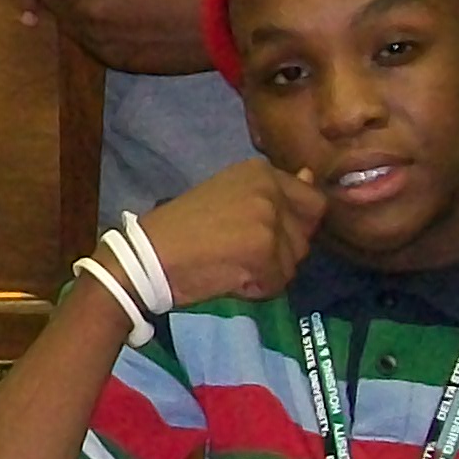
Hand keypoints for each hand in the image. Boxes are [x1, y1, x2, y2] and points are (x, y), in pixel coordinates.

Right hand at [138, 158, 326, 305]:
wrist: (146, 256)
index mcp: (260, 170)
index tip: (259, 236)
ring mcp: (269, 218)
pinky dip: (255, 288)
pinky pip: (277, 282)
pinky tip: (227, 277)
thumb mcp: (228, 197)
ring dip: (268, 272)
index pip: (312, 201)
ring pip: (294, 260)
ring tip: (230, 263)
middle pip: (306, 233)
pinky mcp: (264, 249)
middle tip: (238, 252)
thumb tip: (312, 177)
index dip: (291, 227)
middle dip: (281, 252)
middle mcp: (270, 187)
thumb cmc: (179, 229)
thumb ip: (273, 192)